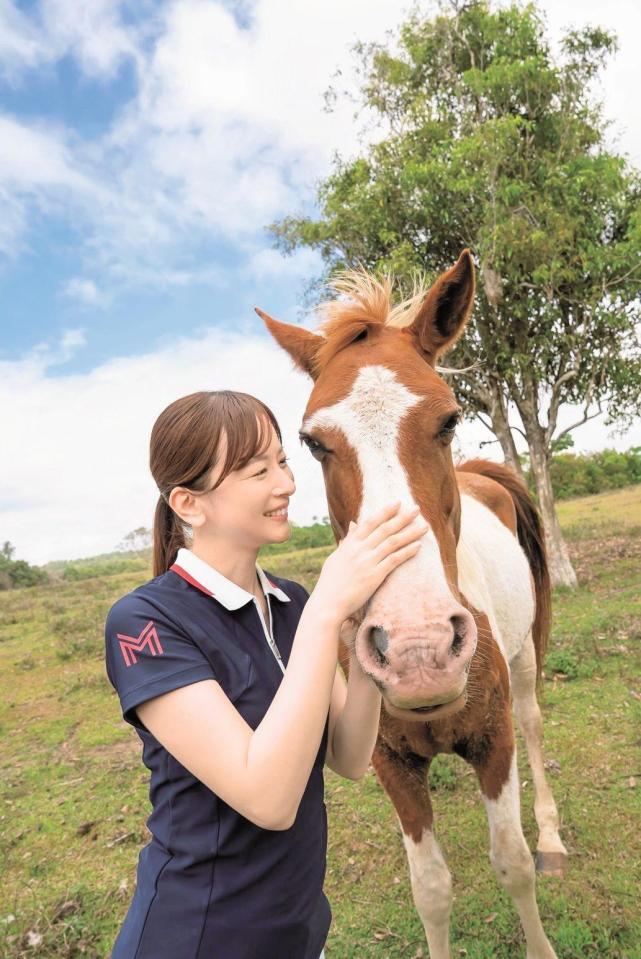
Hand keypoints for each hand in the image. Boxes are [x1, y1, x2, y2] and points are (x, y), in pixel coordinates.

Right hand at [312, 502, 428, 623]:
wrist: (328, 602)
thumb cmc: (331, 582)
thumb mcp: (337, 556)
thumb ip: (348, 540)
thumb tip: (353, 524)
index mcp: (350, 544)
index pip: (370, 522)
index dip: (385, 512)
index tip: (397, 503)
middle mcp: (359, 549)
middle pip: (385, 529)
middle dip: (403, 518)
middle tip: (417, 509)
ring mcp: (367, 562)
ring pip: (393, 542)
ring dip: (410, 533)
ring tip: (424, 527)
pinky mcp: (375, 576)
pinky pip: (394, 560)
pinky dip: (407, 552)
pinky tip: (418, 546)